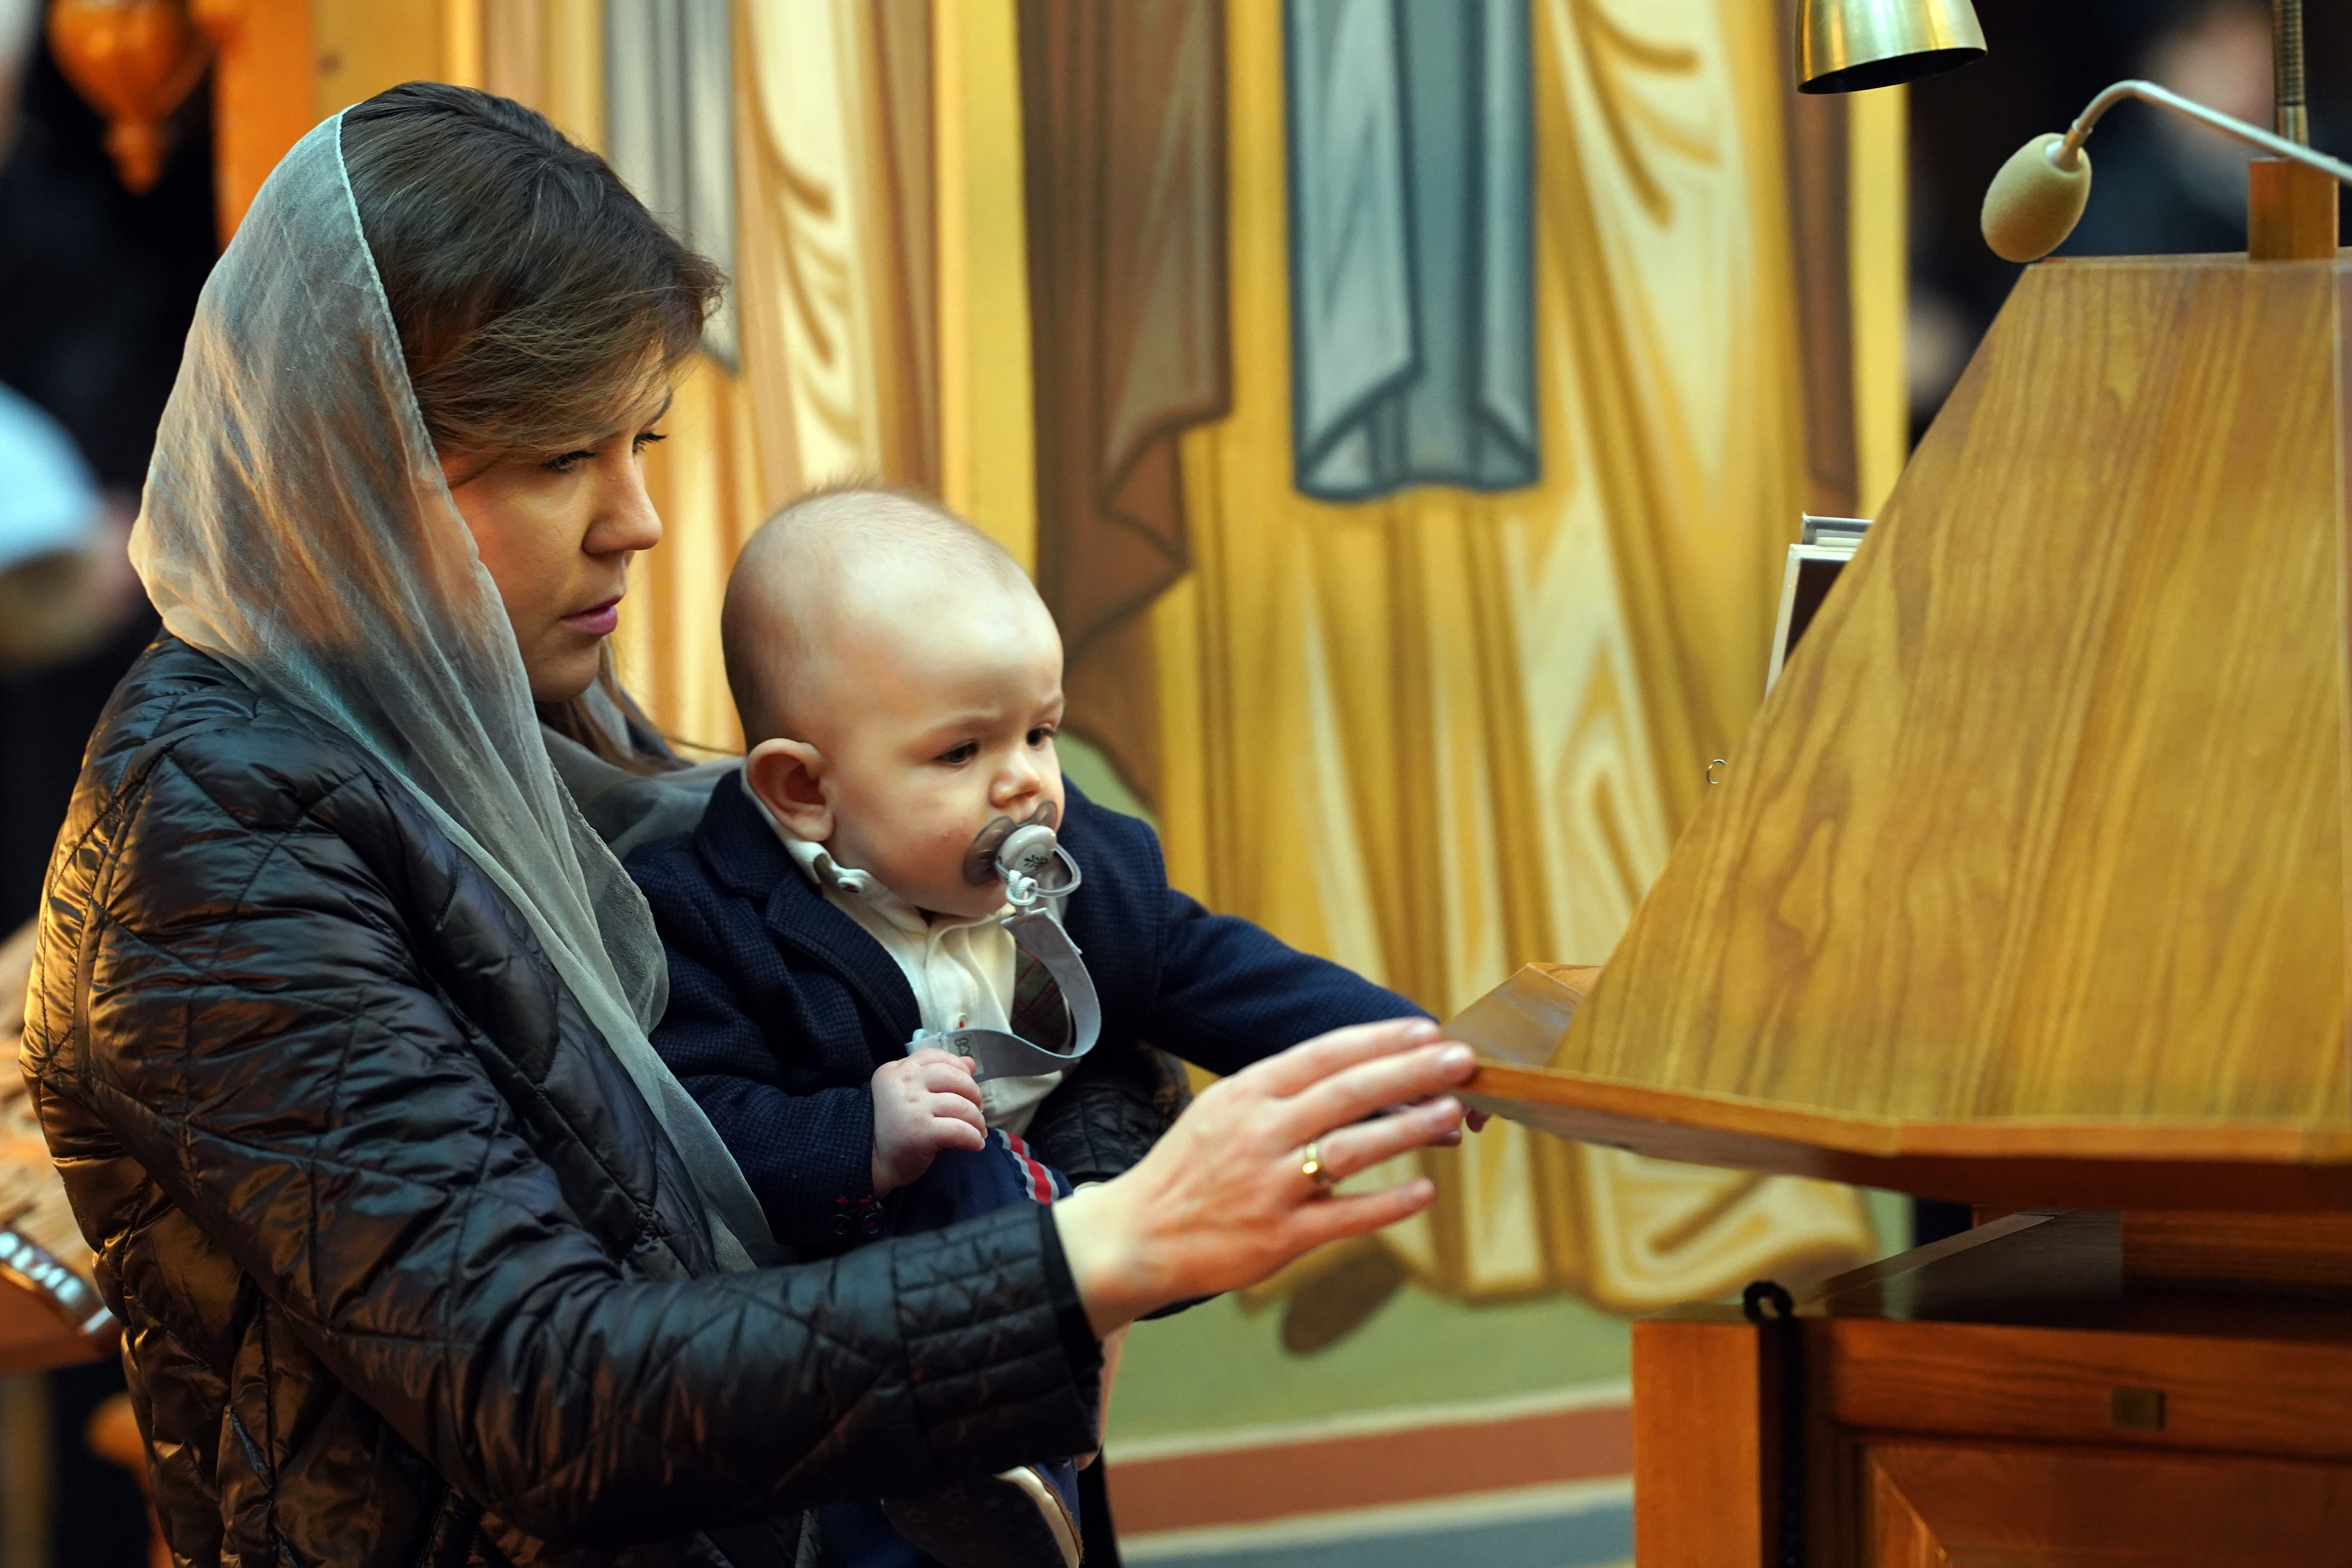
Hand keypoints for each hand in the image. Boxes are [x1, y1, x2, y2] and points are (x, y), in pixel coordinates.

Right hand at [869, 1049, 987, 1196]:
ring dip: (977, 1119)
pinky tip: (975, 1144)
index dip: (958, 1068)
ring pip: (960, 1104)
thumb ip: (934, 1074)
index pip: (935, 1057)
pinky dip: (973, 1137)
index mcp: (895, 1071)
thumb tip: (971, 1063)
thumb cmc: (892, 1126)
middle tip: (977, 1109)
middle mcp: (902, 1084)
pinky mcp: (920, 1132)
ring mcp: (912, 1107)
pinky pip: (959, 1130)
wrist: (871, 1163)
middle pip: (953, 1077)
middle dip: (973, 1093)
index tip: (966, 1084)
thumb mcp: (907, 1093)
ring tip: (978, 1130)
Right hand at [1052, 1018, 1474, 1334]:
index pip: (1323, 1054)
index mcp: (1246, 1093)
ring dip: (1409, 1128)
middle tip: (1462, 1058)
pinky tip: (1425, 1191)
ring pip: (1352, 1148)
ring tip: (1451, 1112)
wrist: (1137, 1236)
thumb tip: (1353, 1068)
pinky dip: (1389, 1203)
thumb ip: (1281, 1090)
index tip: (1426, 1029)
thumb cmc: (1190, 1168)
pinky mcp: (1281, 1236)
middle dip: (1411, 1071)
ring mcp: (1270, 1185)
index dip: (1379, 1040)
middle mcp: (1259, 1132)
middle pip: (1348, 1092)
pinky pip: (1346, 1216)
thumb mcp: (1223, 1109)